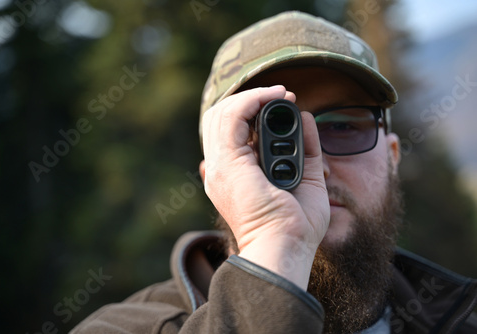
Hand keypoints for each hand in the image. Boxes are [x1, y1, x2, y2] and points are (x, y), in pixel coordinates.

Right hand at [200, 86, 329, 289]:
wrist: (286, 247)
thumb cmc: (296, 224)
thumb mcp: (306, 176)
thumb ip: (305, 146)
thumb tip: (305, 116)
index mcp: (234, 174)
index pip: (229, 131)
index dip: (252, 110)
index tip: (283, 102)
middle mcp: (221, 168)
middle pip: (220, 118)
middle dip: (250, 99)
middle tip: (281, 95)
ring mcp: (220, 165)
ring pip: (221, 113)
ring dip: (252, 97)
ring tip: (280, 94)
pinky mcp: (228, 163)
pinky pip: (232, 119)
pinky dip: (251, 101)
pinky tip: (272, 98)